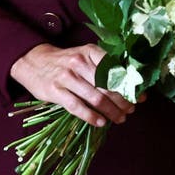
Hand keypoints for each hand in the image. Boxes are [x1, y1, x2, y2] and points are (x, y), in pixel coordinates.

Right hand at [10, 43, 138, 127]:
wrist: (33, 61)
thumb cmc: (66, 61)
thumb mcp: (85, 55)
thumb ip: (103, 66)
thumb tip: (128, 82)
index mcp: (91, 51)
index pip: (115, 70)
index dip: (130, 85)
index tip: (140, 96)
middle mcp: (79, 63)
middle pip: (108, 86)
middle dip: (123, 101)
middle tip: (131, 110)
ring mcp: (66, 77)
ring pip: (95, 98)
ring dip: (111, 111)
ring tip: (120, 118)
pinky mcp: (55, 91)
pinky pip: (77, 107)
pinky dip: (91, 116)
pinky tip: (101, 122)